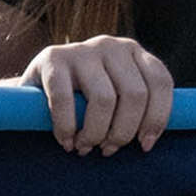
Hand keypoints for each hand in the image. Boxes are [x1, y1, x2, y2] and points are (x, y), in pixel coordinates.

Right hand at [21, 33, 171, 154]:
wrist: (34, 91)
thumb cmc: (83, 101)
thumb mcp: (115, 96)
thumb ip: (136, 107)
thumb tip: (150, 140)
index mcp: (134, 52)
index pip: (161, 82)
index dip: (157, 118)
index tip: (144, 145)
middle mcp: (111, 45)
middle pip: (135, 94)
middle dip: (123, 131)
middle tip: (108, 149)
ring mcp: (82, 49)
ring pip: (103, 99)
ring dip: (95, 133)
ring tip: (85, 148)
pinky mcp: (52, 58)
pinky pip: (65, 99)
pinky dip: (67, 127)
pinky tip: (66, 141)